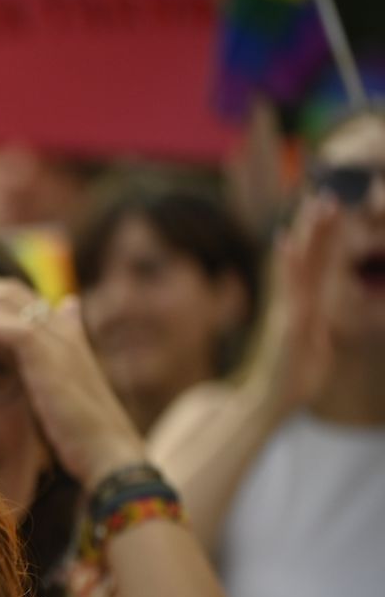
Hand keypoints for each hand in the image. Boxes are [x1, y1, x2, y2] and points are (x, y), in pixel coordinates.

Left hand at [0, 281, 145, 487]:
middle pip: (6, 290)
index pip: (14, 293)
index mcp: (58, 332)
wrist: (105, 453)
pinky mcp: (55, 361)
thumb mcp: (45, 388)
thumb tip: (14, 337)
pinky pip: (19, 331)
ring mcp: (59, 342)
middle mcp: (60, 329)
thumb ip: (27, 359)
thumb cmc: (74, 430)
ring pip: (6, 305)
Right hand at [251, 196, 339, 413]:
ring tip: (316, 207)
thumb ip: (313, 326)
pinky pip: (291, 290)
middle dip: (318, 226)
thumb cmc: (291, 378)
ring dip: (309, 235)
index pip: (316, 265)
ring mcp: (289, 311)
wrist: (267, 404)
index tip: (330, 207)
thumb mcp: (312, 347)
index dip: (325, 237)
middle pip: (308, 258)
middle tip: (327, 192)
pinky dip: (288, 266)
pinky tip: (288, 244)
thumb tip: (317, 318)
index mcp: (305, 306)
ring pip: (302, 267)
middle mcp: (294, 302)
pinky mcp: (288, 325)